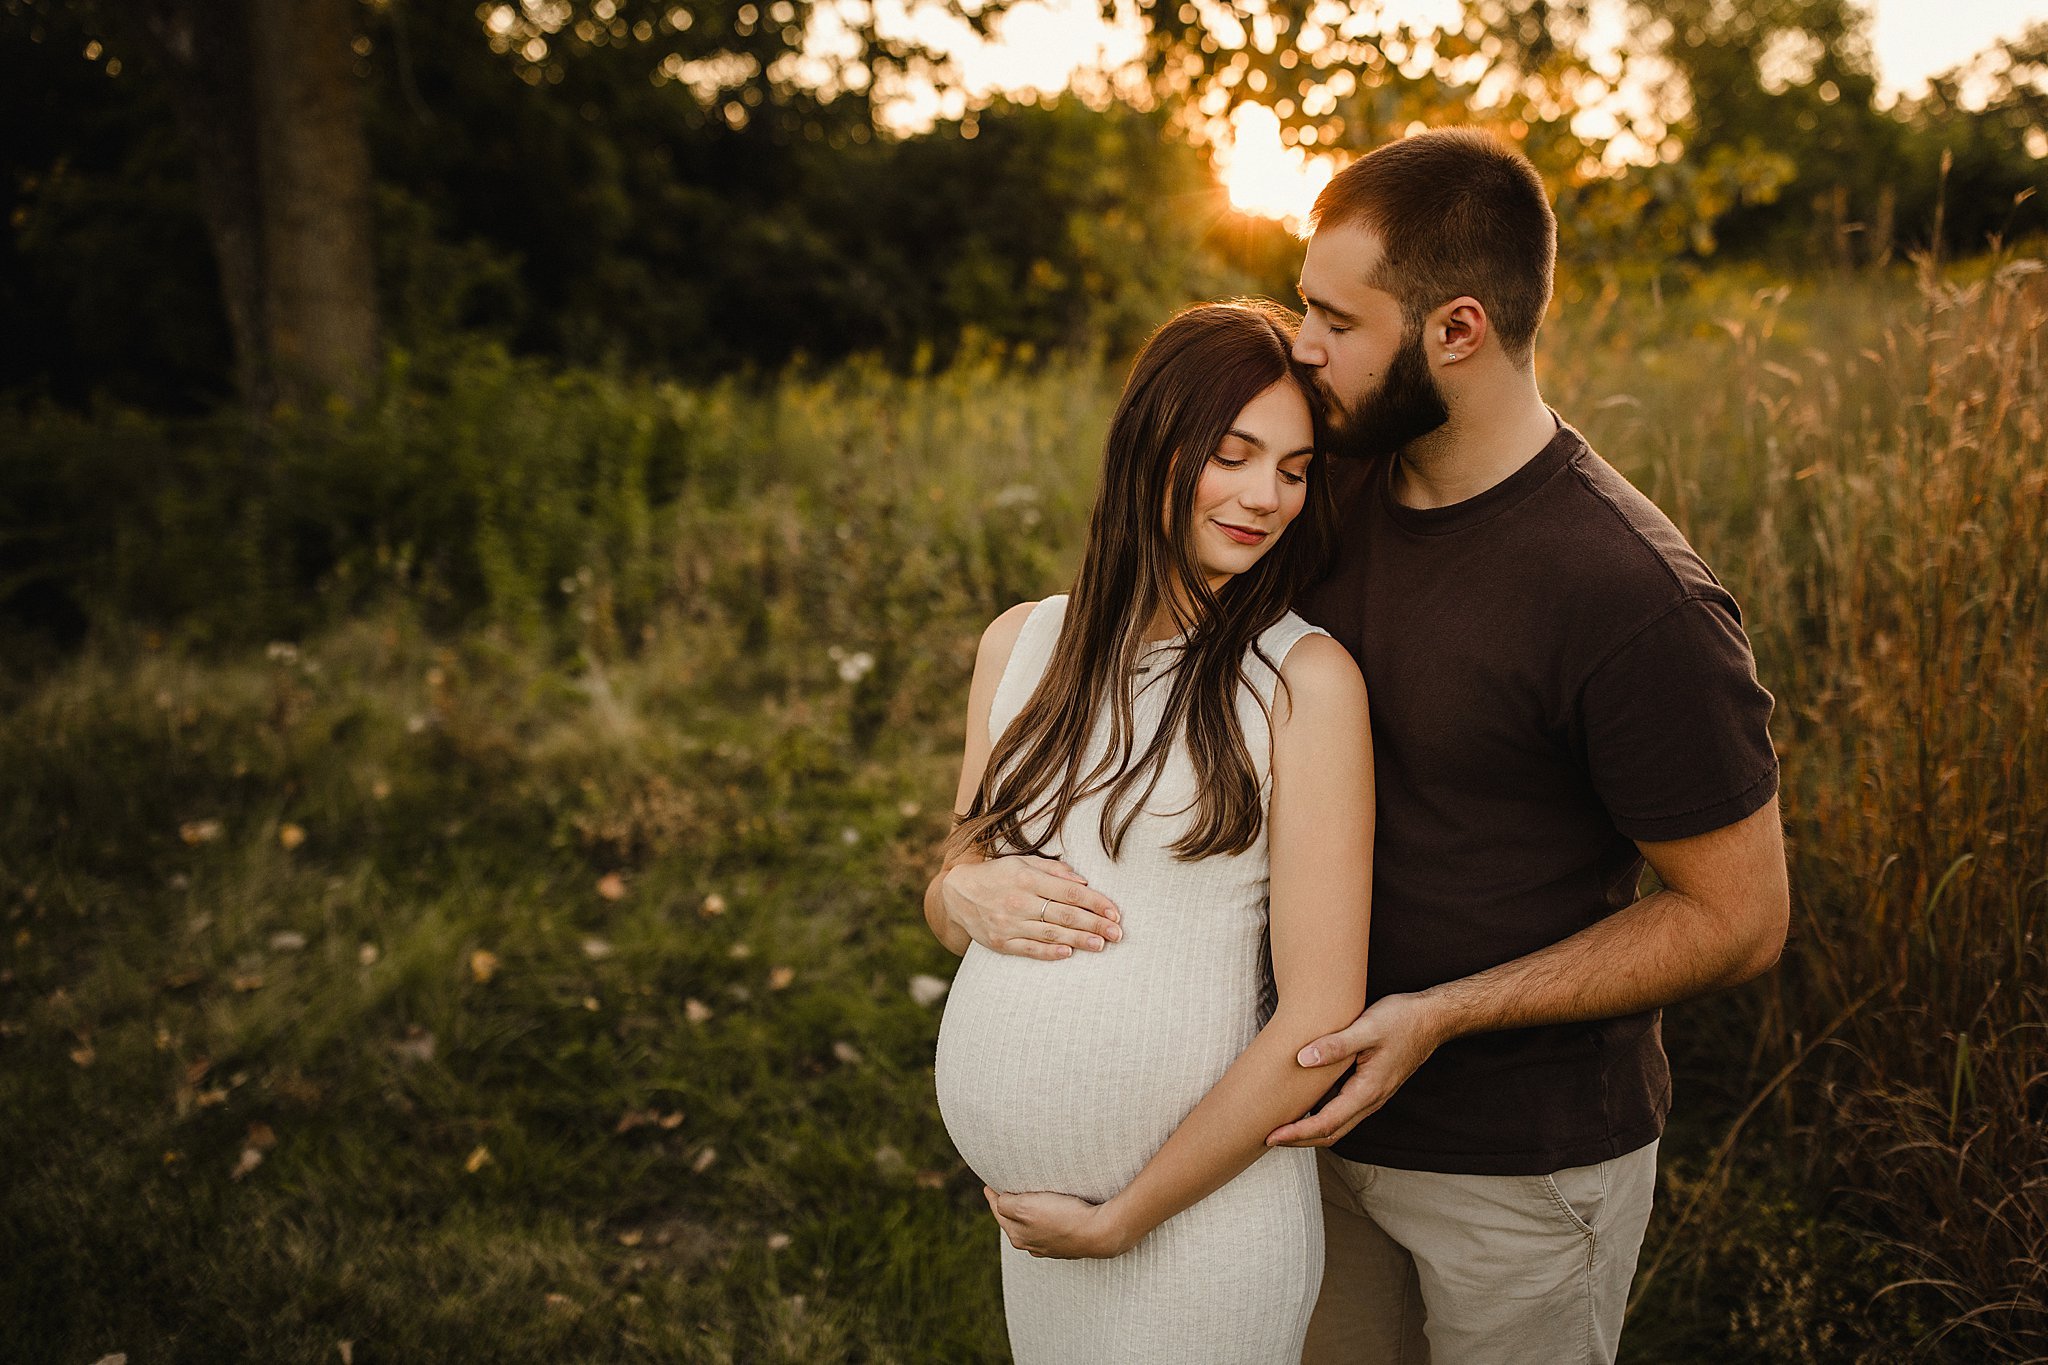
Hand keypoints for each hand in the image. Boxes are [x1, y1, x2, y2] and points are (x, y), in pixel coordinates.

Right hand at [942, 855, 1121, 960]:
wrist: (958, 894)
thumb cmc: (998, 875)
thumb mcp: (1022, 862)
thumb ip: (1053, 871)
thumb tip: (1083, 882)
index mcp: (1027, 878)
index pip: (1069, 892)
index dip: (1095, 902)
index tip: (1114, 912)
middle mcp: (1019, 901)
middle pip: (1064, 915)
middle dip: (1095, 924)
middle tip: (1118, 933)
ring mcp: (1009, 924)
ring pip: (1051, 934)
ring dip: (1079, 940)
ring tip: (1101, 945)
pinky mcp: (1001, 942)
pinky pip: (1030, 949)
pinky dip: (1050, 952)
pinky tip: (1069, 953)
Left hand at [984, 1187, 1132, 1258]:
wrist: (1100, 1233)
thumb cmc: (1063, 1218)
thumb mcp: (1025, 1208)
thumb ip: (1005, 1204)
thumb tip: (1000, 1201)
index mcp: (1017, 1235)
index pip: (999, 1211)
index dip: (993, 1196)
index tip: (988, 1186)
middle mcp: (1031, 1244)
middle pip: (1013, 1222)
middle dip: (1007, 1208)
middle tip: (1003, 1192)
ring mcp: (1050, 1246)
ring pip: (1031, 1227)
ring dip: (1026, 1215)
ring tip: (1025, 1203)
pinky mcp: (1067, 1243)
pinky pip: (1049, 1230)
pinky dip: (1044, 1221)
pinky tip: (1048, 1216)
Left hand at [1265, 993, 1447, 1147]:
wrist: (1433, 1018)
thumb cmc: (1402, 1020)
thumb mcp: (1367, 1027)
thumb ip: (1335, 1045)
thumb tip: (1302, 1059)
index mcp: (1367, 1091)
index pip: (1326, 1123)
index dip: (1296, 1133)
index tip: (1271, 1136)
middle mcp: (1371, 1100)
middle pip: (1331, 1133)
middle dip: (1299, 1139)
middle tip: (1268, 1137)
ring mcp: (1373, 1095)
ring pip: (1338, 1124)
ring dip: (1310, 1130)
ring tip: (1282, 1124)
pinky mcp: (1372, 1086)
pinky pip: (1344, 1110)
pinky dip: (1322, 1115)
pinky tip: (1306, 1102)